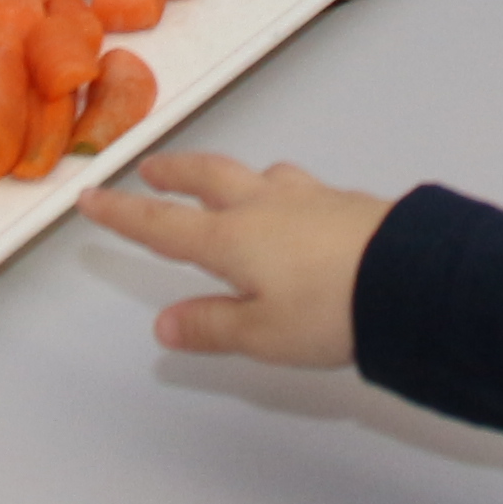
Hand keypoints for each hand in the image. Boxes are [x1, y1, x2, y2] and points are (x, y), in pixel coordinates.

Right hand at [80, 154, 391, 368]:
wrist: (411, 277)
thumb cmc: (329, 310)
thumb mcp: (262, 333)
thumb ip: (212, 326)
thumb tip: (164, 324)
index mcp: (231, 239)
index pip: (163, 226)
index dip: (123, 214)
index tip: (91, 196)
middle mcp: (264, 207)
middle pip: (208, 178)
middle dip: (176, 173)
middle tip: (153, 169)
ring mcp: (308, 198)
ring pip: (259, 176)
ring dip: (232, 176)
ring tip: (227, 185)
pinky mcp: (346, 202)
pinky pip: (297, 187)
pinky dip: (278, 191)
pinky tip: (293, 207)